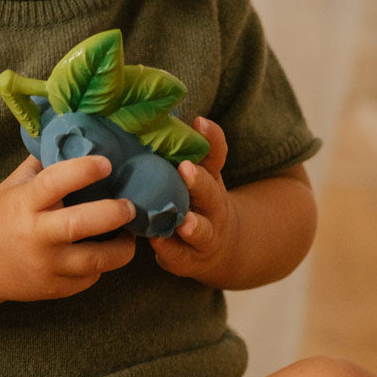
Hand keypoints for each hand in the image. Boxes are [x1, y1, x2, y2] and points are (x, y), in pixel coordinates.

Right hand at [0, 153, 136, 304]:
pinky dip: (102, 265)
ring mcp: (45, 266)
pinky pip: (89, 279)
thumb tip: (80, 133)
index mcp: (25, 202)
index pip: (55, 183)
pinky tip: (104, 251)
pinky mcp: (53, 288)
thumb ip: (45, 162)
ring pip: (95, 261)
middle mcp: (35, 235)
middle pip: (80, 225)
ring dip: (122, 248)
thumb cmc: (0, 214)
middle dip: (113, 213)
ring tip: (128, 233)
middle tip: (130, 206)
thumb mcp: (16, 184)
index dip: (83, 170)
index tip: (107, 163)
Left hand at [149, 118, 235, 284]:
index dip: (211, 140)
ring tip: (184, 222)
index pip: (216, 157)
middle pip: (211, 194)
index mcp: (211, 181)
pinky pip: (178, 256)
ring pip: (201, 231)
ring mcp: (203, 237)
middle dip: (199, 182)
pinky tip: (155, 243)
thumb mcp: (206, 174)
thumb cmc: (201, 202)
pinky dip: (168, 250)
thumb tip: (193, 117)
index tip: (199, 123)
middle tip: (186, 169)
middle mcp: (213, 209)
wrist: (221, 249)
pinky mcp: (186, 260)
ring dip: (193, 226)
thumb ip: (201, 148)